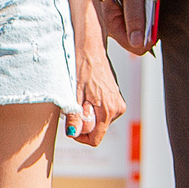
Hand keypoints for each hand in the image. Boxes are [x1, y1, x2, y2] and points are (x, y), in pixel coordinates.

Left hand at [65, 28, 127, 146]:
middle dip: (84, 123)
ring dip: (88, 114)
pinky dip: (92, 107)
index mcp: (109, 110)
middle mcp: (117, 108)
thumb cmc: (81, 67)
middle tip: (74, 105)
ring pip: (100, 121)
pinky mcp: (115, 97)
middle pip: (98, 130)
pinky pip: (102, 112)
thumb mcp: (74, 94)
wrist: (90, 48)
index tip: (71, 125)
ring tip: (80, 96)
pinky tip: (86, 93)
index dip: (80, 136)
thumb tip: (73, 133)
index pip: (95, 139)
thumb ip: (75, 116)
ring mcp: (118, 102)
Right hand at [98, 0, 150, 54]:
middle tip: (154, 11)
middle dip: (149, 31)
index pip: (134, 46)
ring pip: (138, 31)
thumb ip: (135, 18)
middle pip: (137, 41)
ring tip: (150, 3)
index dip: (149, 40)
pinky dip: (146, 14)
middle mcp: (113, 21)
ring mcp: (118, 15)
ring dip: (148, 22)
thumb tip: (138, 43)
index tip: (158, 26)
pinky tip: (147, 0)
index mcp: (111, 20)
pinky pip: (138, 20)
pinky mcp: (124, 8)